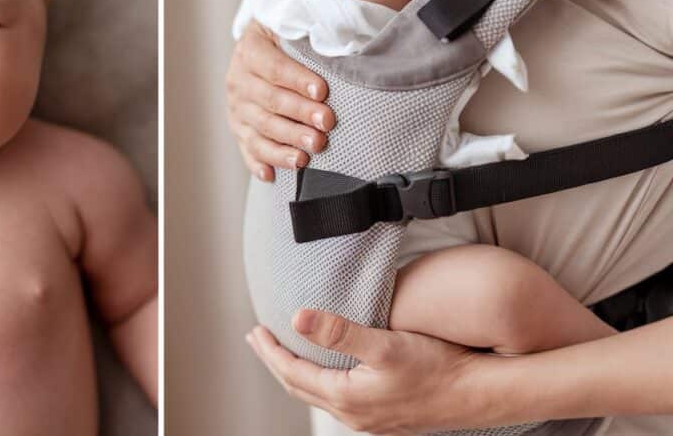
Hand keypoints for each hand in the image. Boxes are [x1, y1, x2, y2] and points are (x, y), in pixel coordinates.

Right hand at [225, 21, 334, 180]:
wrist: (257, 49)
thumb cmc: (286, 39)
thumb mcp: (292, 26)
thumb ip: (313, 33)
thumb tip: (347, 35)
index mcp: (251, 50)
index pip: (274, 67)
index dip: (298, 80)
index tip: (323, 91)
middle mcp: (238, 80)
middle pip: (269, 101)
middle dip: (299, 115)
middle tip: (326, 125)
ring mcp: (237, 107)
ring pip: (259, 130)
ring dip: (283, 144)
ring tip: (306, 156)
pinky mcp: (239, 129)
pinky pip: (248, 149)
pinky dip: (259, 163)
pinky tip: (272, 175)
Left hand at [246, 309, 488, 434]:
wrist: (481, 392)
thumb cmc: (439, 366)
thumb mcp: (386, 344)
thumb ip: (339, 331)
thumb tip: (297, 318)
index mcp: (347, 398)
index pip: (293, 373)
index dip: (271, 351)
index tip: (255, 330)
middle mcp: (355, 415)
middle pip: (300, 387)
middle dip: (276, 362)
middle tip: (258, 340)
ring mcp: (371, 419)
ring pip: (319, 395)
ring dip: (297, 372)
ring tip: (285, 352)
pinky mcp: (385, 416)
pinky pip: (339, 399)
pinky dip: (321, 380)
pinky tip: (328, 370)